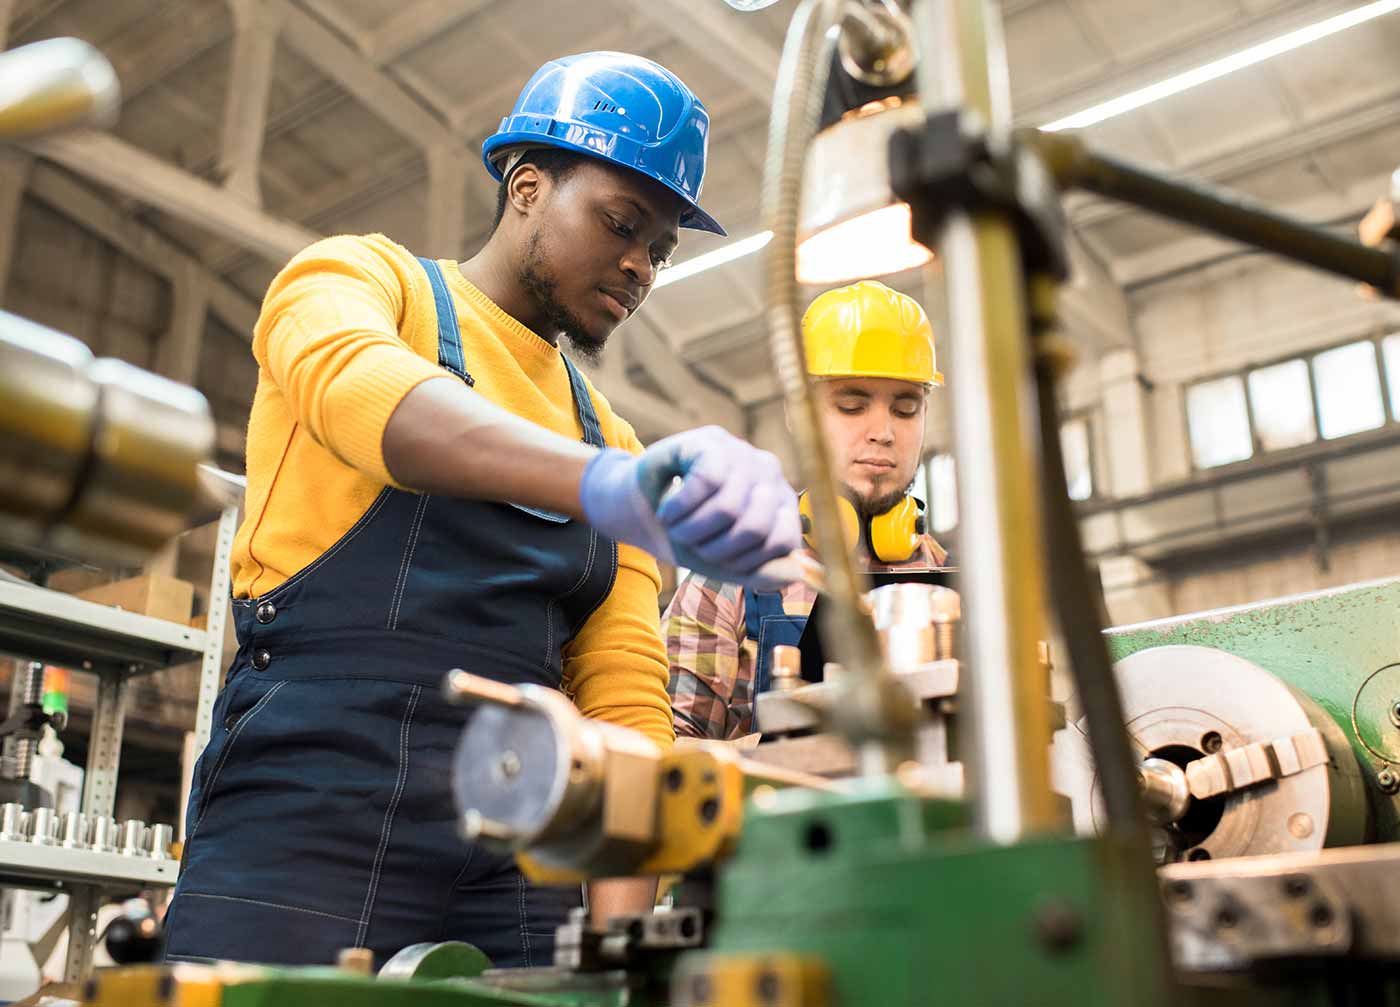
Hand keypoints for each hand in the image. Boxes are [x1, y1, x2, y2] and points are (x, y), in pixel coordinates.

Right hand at [579, 426, 801, 588]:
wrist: (639, 510)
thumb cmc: (687, 535)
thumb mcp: (724, 562)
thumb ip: (760, 572)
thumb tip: (794, 573)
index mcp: (782, 505)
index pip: (784, 542)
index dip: (745, 562)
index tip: (716, 560)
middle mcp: (770, 474)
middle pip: (753, 527)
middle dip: (713, 549)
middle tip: (689, 542)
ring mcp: (743, 453)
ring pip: (727, 507)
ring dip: (690, 530)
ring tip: (675, 527)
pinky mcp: (712, 440)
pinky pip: (705, 482)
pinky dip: (678, 508)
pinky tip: (667, 509)